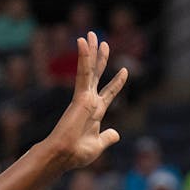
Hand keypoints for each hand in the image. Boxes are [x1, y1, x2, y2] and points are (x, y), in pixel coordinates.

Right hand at [41, 32, 126, 170]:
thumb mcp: (98, 145)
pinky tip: (83, 42)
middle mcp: (90, 102)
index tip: (125, 70)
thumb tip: (116, 134)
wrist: (65, 155)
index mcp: (96, 112)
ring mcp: (84, 97)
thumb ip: (107, 137)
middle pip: (97, 75)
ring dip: (91, 52)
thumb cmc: (77, 153)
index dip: (117, 82)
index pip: (109, 93)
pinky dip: (84, 57)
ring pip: (90, 70)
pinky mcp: (79, 96)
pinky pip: (83, 73)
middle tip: (103, 41)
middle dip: (101, 58)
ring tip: (92, 34)